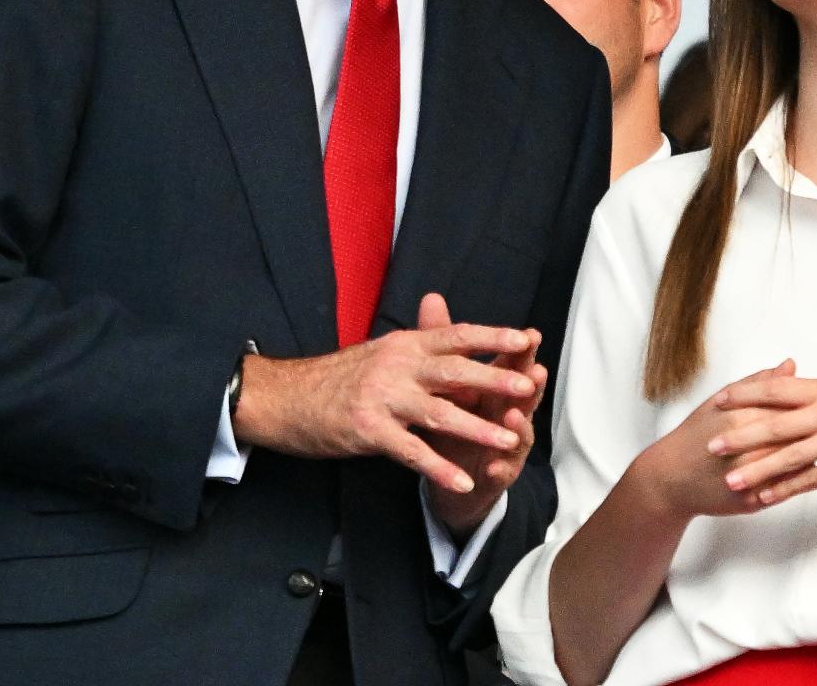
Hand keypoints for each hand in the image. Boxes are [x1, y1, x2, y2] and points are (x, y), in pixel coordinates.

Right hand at [232, 299, 538, 496]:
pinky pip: (412, 452)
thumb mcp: (382, 353)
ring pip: (440, 412)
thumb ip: (421, 352)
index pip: (456, 334)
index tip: (526, 338)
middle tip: (530, 386)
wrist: (286, 397)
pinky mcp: (369, 431)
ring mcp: (383, 397)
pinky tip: (463, 482)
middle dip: (496, 379)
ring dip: (478, 428)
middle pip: (455, 370)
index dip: (492, 336)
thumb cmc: (337, 377)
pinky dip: (440, 468)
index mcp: (405, 342)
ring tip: (509, 440)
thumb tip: (461, 352)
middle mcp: (397, 365)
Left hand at [416, 293, 547, 536]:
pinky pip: (500, 471)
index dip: (523, 349)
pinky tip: (492, 464)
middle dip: (531, 384)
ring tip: (513, 416)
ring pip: (519, 432)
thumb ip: (439, 340)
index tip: (531, 334)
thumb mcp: (445, 380)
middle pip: (525, 395)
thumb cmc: (453, 418)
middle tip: (536, 372)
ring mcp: (507, 444)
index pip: (513, 363)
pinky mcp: (497, 473)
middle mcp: (509, 411)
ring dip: (519, 425)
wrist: (449, 474)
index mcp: (497, 387)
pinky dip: (497, 467)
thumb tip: (431, 297)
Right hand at [635, 359, 796, 521]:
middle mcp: (747, 449)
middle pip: (796, 436)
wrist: (671, 477)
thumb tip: (790, 365)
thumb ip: (758, 383)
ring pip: (796, 465)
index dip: (810, 404)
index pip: (789, 408)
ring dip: (814, 455)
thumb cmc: (695, 434)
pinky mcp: (752, 502)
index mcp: (740, 418)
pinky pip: (786, 490)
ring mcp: (750, 478)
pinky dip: (800, 479)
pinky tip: (807, 468)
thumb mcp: (721, 401)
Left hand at [708, 375, 816, 507]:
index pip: (777, 387)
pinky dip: (783, 490)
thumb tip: (777, 378)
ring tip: (730, 480)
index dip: (744, 393)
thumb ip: (810, 397)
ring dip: (756, 469)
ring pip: (789, 455)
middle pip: (777, 422)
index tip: (717, 401)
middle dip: (740, 434)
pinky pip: (809, 479)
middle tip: (711, 444)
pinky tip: (763, 499)